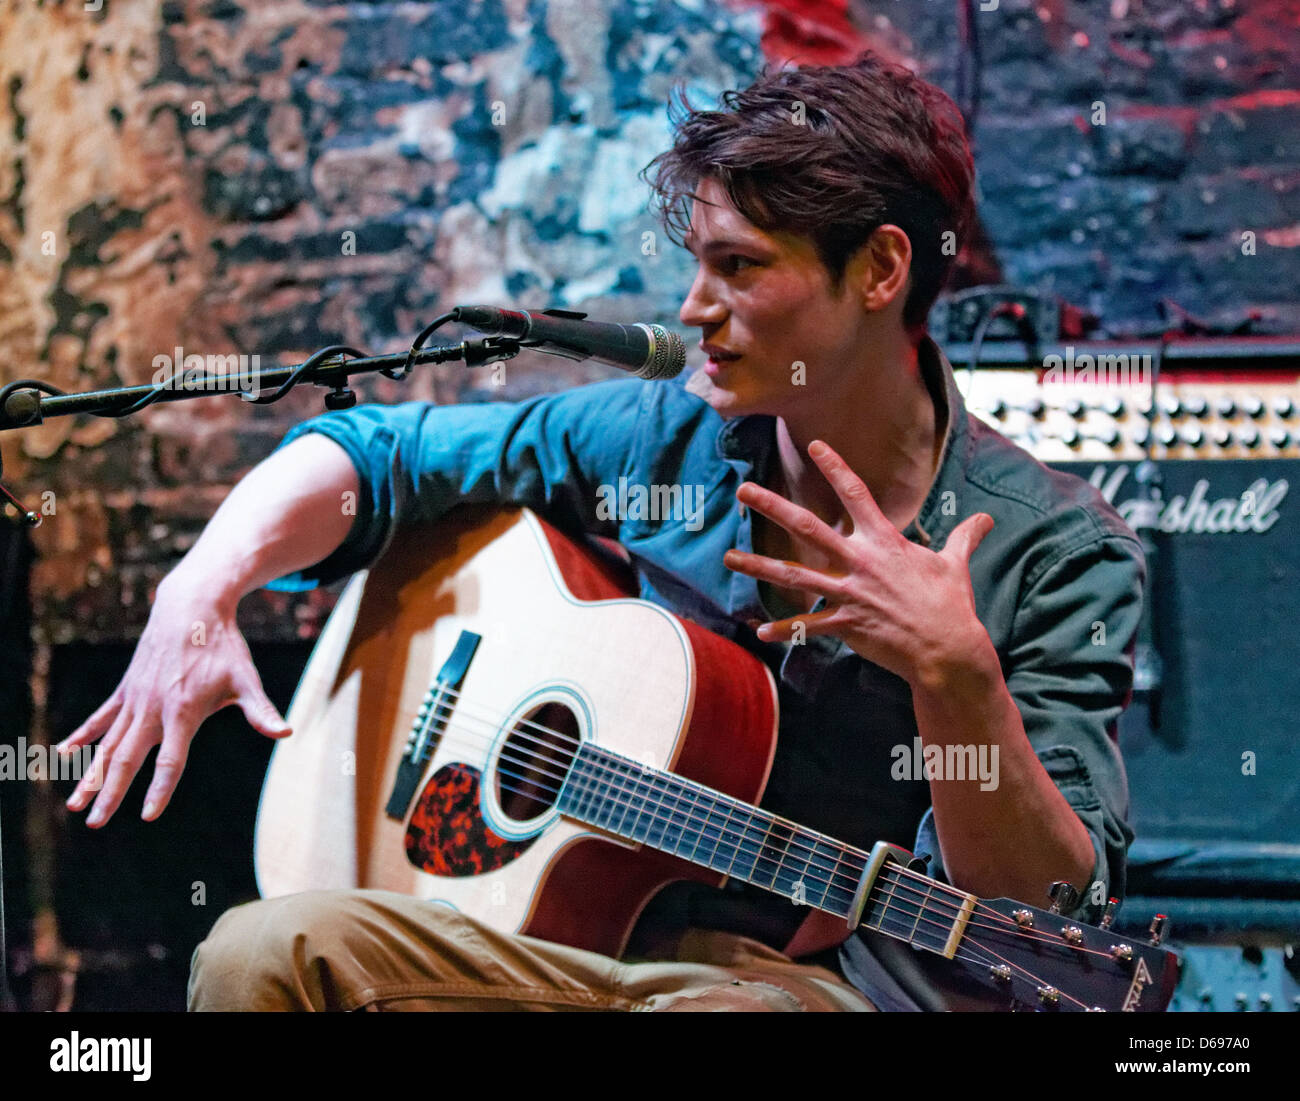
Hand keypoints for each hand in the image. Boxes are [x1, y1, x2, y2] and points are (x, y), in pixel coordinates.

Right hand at [57, 575, 291, 826]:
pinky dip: (83, 736)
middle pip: (128, 757)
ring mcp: (135, 698)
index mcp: (183, 710)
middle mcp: (153, 707)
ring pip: (108, 743)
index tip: (148, 815)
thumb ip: (261, 710)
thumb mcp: (246, 678)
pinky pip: (101, 717)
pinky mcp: (126, 689)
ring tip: (75, 804)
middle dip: (111, 792)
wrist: (191, 607)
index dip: (161, 788)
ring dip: (91, 774)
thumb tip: (286, 732)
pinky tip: (65, 754)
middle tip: (96, 823)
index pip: (171, 758)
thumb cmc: (223, 647)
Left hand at [722, 439, 994, 685]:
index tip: (815, 445)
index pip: (856, 494)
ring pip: (795, 575)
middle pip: (809, 527)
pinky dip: (785, 630)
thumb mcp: (955, 565)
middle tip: (743, 489)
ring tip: (729, 557)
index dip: (835, 467)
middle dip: (773, 506)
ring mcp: (851, 593)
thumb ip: (965, 538)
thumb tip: (986, 519)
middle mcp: (861, 562)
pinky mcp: (847, 625)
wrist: (949, 651)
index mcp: (884, 541)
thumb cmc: (951, 606)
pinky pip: (809, 626)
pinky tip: (760, 632)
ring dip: (759, 566)